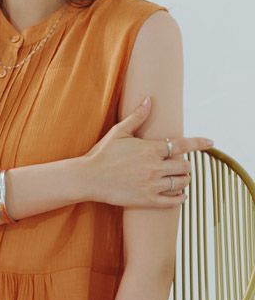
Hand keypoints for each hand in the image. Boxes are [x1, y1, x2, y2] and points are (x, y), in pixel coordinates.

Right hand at [82, 96, 213, 207]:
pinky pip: (174, 200)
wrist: (88, 178)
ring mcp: (152, 185)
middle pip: (185, 166)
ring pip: (182, 183)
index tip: (211, 142)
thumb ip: (138, 116)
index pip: (182, 145)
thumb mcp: (119, 132)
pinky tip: (179, 194)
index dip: (199, 143)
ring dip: (184, 180)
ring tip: (179, 178)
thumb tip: (149, 98)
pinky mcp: (147, 200)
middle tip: (179, 165)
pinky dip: (180, 197)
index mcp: (150, 149)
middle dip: (185, 165)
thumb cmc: (102, 154)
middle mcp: (154, 167)